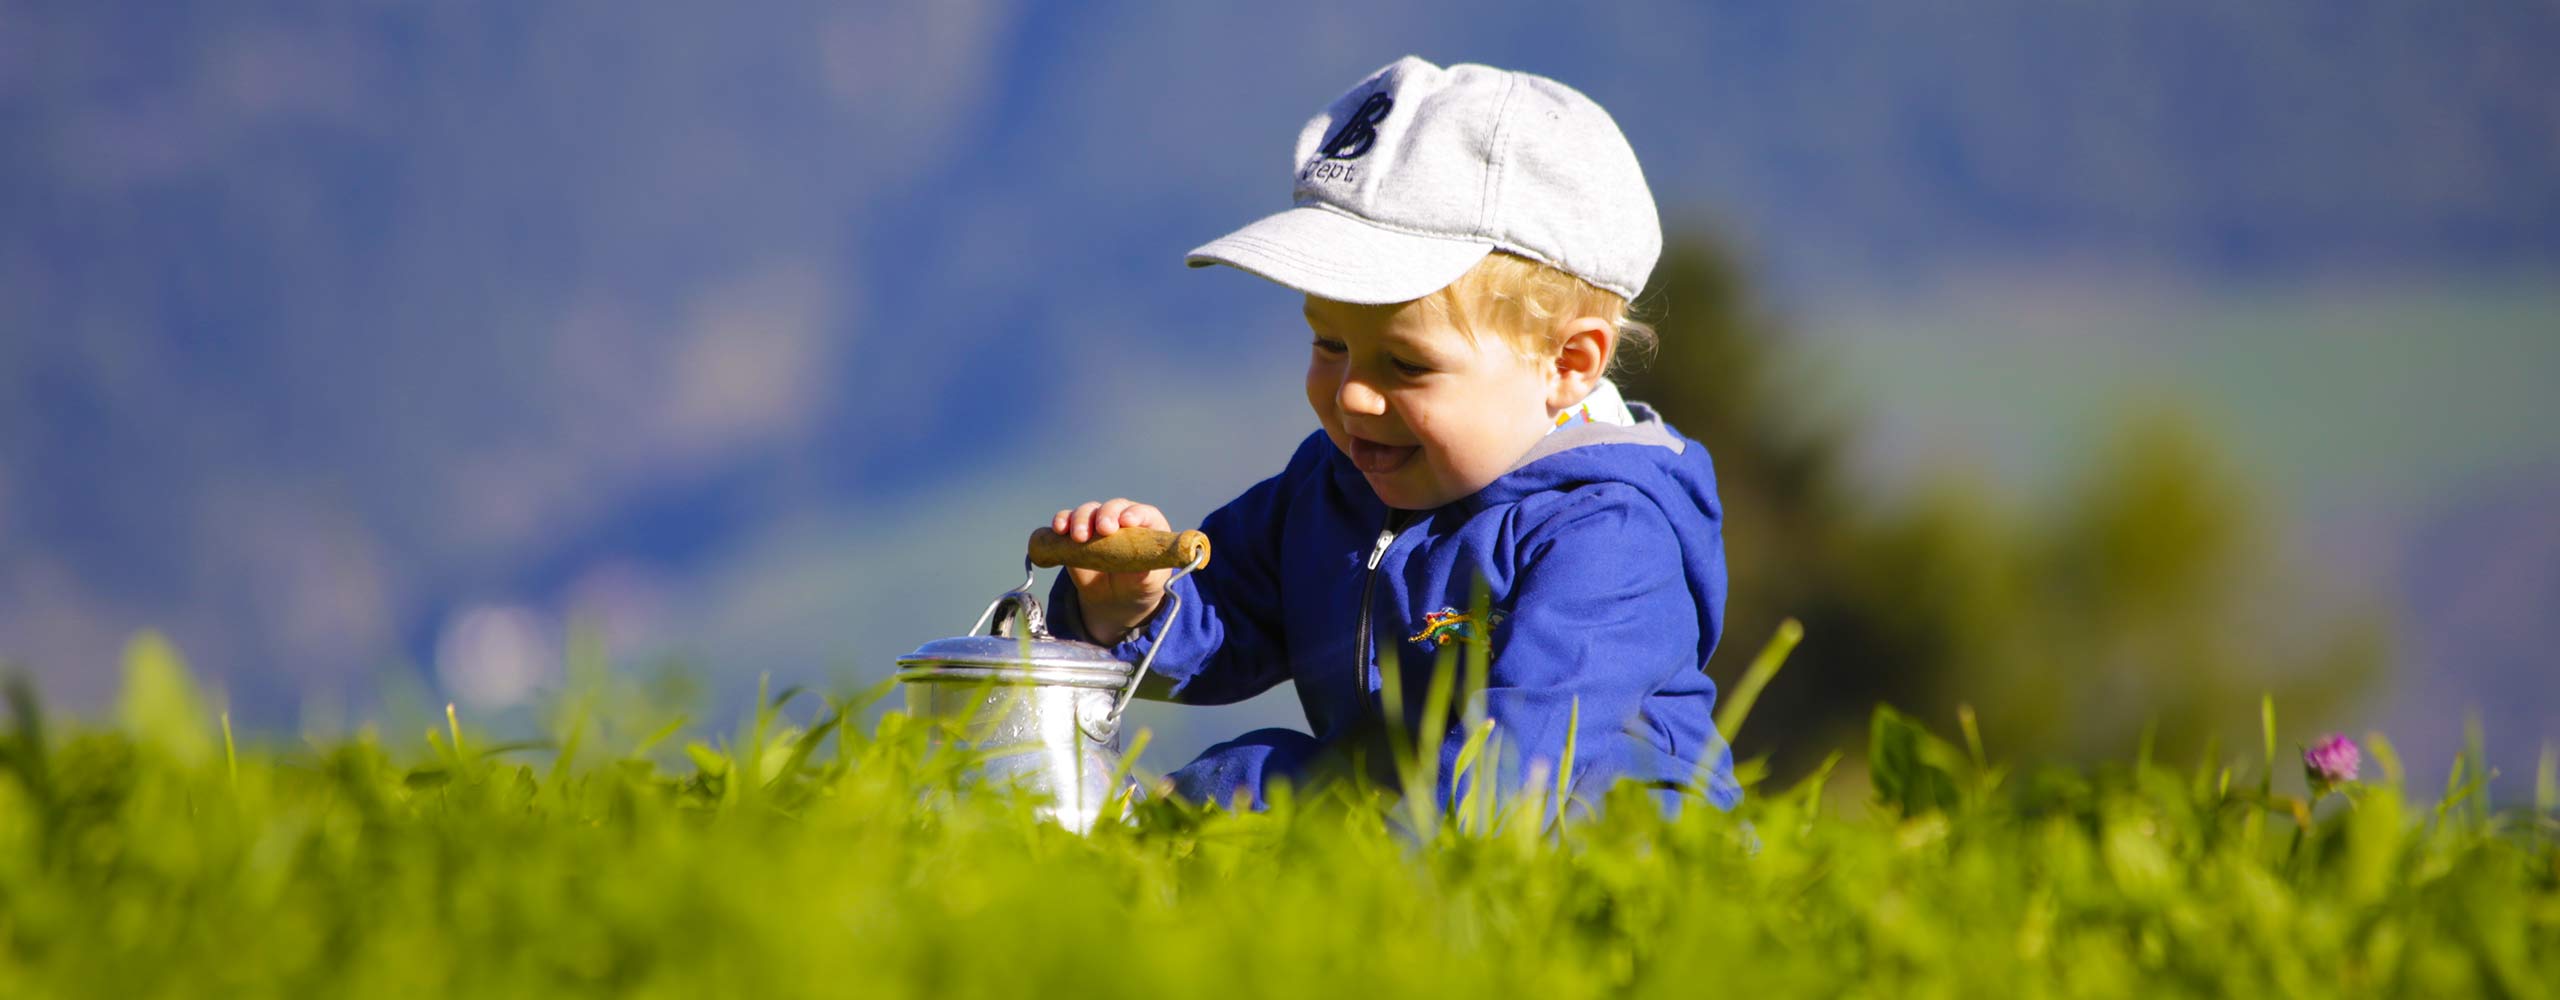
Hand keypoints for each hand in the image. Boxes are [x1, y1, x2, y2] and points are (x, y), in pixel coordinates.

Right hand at [1049, 498, 1172, 644]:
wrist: (1113, 595)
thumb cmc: (1138, 583)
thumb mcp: (1147, 582)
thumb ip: (1145, 573)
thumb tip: (1141, 570)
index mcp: (1146, 525)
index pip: (1143, 513)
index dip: (1135, 514)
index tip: (1127, 522)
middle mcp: (1121, 517)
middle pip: (1113, 507)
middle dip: (1106, 515)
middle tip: (1102, 529)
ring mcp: (1096, 522)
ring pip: (1088, 510)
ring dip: (1081, 520)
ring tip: (1078, 537)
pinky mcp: (1075, 531)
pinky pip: (1067, 519)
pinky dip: (1062, 520)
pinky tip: (1059, 529)